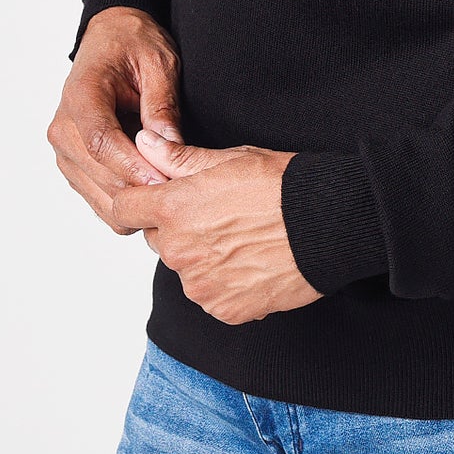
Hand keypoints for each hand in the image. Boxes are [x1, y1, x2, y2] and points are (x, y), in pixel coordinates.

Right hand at [47, 6, 182, 231]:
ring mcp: (66, 152)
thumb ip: (161, 105)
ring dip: (136, 201)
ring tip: (173, 191)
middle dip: (141, 188)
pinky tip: (156, 190)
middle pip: (100, 175)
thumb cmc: (132, 44)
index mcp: (81, 96)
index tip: (166, 179)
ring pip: (101, 197)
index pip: (101, 143)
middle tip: (182, 192)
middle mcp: (64, 128)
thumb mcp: (158, 63)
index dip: (135, 167)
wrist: (110, 38)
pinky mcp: (75, 167)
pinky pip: (101, 200)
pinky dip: (129, 203)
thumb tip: (170, 146)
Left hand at [111, 133, 323, 324]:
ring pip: (185, 269)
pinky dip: (225, 283)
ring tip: (242, 238)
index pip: (125, 208)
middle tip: (218, 214)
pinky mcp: (223, 309)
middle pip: (158, 239)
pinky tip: (253, 262)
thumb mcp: (228, 159)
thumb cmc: (282, 185)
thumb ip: (177, 158)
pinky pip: (211, 295)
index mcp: (174, 209)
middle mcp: (179, 252)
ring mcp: (200, 286)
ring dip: (202, 257)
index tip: (156, 197)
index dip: (139, 199)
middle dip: (178, 227)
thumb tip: (144, 143)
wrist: (328, 224)